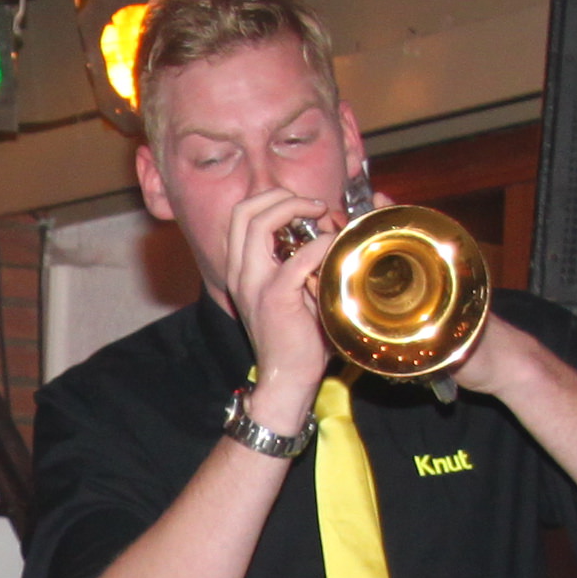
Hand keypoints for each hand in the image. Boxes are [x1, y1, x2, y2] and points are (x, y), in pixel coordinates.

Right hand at [218, 186, 335, 416]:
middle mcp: (240, 272)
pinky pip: (298, 257)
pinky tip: (335, 248)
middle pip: (245, 210)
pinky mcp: (275, 297)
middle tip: (314, 205)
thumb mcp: (294, 294)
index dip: (272, 200)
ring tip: (321, 215)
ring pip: (259, 221)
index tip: (305, 208)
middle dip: (281, 196)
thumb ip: (301, 264)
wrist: (286, 381)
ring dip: (295, 209)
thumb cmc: (297, 340)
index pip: (241, 216)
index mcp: (241, 270)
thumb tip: (327, 232)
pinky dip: (322, 244)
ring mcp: (254, 283)